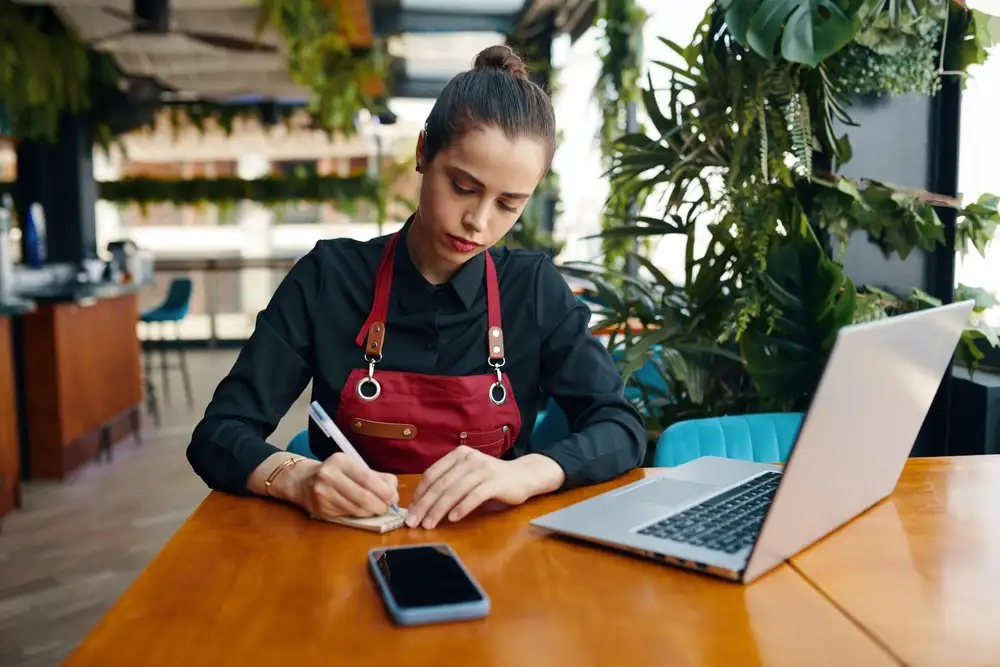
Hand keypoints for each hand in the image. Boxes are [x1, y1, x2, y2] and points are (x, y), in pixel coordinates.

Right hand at [295, 453, 398, 519]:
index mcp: (341, 461)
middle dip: (379, 505)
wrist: (304, 481)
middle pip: (363, 496)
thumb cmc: (337, 474)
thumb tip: (394, 495)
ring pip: (356, 509)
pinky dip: (359, 515)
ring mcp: (323, 493)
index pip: (367, 478)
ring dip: (370, 512)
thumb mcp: (356, 467)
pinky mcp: (321, 509)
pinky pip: (347, 515)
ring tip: (375, 509)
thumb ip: (379, 478)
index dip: (383, 491)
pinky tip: (360, 511)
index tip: (393, 498)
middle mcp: (329, 475)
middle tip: (386, 508)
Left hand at [406, 446, 533, 528]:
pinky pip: (474, 496)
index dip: (419, 494)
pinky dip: (462, 508)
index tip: (410, 511)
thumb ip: (449, 482)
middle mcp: (469, 459)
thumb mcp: (467, 474)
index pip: (432, 474)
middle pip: (441, 484)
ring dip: (439, 509)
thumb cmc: (490, 479)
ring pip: (455, 490)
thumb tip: (421, 502)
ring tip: (429, 524)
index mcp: (458, 455)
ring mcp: (483, 469)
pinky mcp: (496, 482)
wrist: (522, 476)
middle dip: (424, 505)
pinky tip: (453, 519)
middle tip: (413, 522)